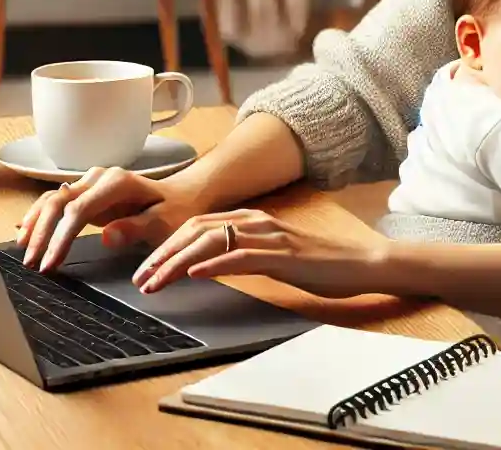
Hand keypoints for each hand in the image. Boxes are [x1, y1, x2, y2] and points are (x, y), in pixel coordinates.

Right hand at [14, 167, 206, 272]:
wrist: (182, 197)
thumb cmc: (176, 212)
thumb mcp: (165, 224)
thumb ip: (136, 229)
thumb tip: (106, 236)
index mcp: (117, 183)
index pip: (78, 210)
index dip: (60, 237)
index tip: (50, 263)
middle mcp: (100, 178)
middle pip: (59, 202)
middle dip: (42, 233)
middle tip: (31, 263)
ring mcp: (91, 184)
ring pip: (53, 199)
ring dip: (36, 225)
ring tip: (23, 251)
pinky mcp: (87, 193)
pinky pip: (57, 202)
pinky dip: (40, 216)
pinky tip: (25, 230)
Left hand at [132, 208, 394, 299]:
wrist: (361, 263)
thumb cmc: (319, 264)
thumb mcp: (272, 256)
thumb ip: (242, 254)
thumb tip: (205, 265)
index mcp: (252, 220)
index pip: (197, 226)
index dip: (165, 246)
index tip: (144, 268)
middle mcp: (257, 221)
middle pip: (196, 230)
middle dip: (162, 254)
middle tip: (139, 278)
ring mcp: (270, 236)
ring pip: (211, 241)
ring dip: (177, 262)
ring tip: (156, 281)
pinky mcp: (283, 254)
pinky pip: (241, 256)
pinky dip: (214, 263)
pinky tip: (195, 273)